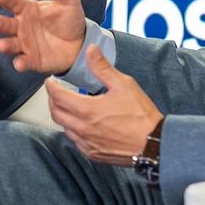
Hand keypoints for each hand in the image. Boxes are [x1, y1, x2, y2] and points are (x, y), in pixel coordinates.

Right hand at [0, 0, 89, 73]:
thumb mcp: (68, 0)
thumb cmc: (69, 19)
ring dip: (5, 45)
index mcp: (27, 9)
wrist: (80, 44)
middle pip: (5, 24)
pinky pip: (23, 62)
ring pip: (10, 44)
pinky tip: (19, 63)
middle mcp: (21, 26)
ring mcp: (24, 44)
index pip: (13, 2)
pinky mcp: (31, 60)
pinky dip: (19, 63)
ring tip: (3, 45)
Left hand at [44, 48, 162, 163]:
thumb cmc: (142, 116)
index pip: (57, 96)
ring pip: (64, 128)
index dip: (50, 87)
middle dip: (52, 101)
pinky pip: (75, 142)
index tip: (50, 82)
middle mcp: (83, 129)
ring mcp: (87, 143)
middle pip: (55, 113)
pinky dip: (73, 131)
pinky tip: (81, 125)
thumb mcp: (124, 85)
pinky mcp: (94, 154)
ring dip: (63, 116)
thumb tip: (90, 50)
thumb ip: (103, 67)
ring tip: (69, 107)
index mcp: (87, 110)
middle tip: (55, 94)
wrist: (155, 143)